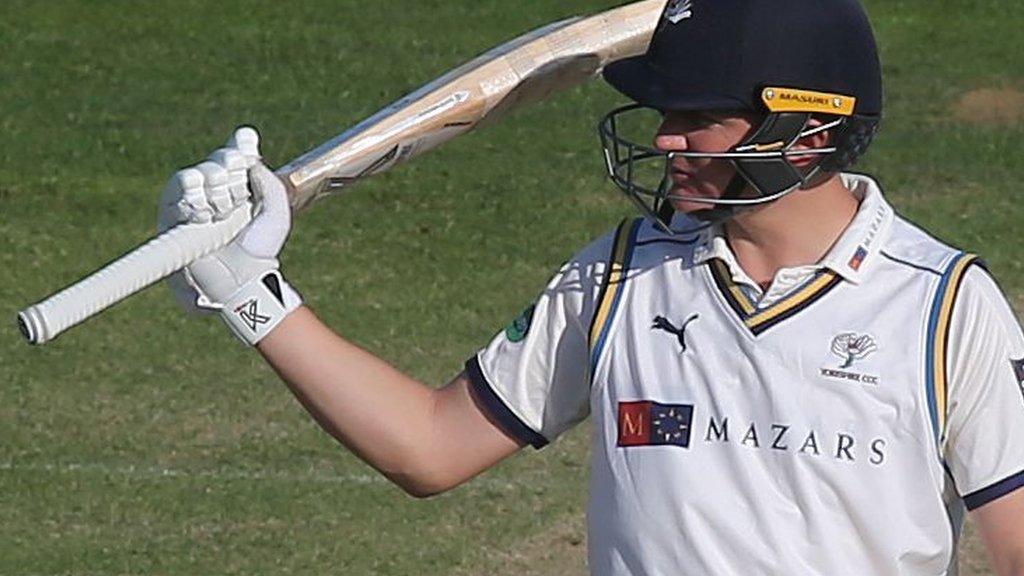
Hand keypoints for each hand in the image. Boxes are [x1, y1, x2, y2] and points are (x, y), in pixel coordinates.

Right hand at [157, 127, 301, 343]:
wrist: (241, 276)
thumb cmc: (260, 248)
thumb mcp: (276, 213)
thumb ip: (270, 184)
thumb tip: (252, 162)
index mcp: (244, 186)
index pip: (240, 151)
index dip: (242, 143)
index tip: (248, 144)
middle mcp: (220, 188)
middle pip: (220, 159)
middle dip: (230, 173)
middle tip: (236, 200)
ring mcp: (198, 198)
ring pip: (200, 171)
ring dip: (213, 186)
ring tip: (221, 210)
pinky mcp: (176, 211)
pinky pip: (177, 188)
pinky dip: (192, 194)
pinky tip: (204, 212)